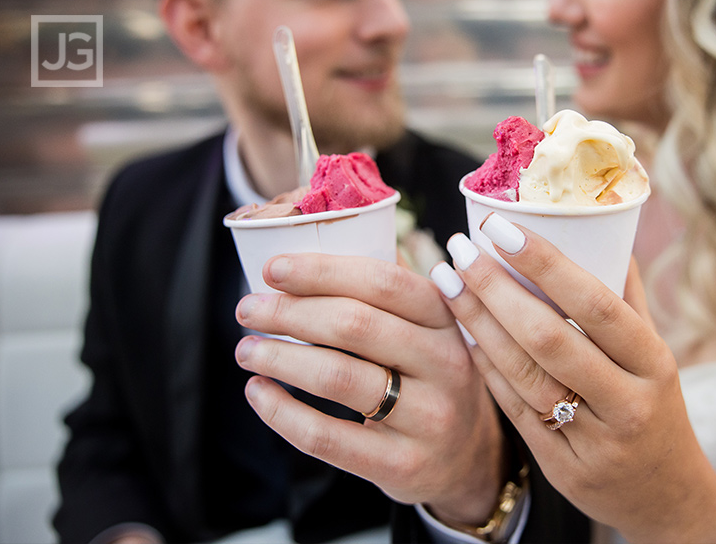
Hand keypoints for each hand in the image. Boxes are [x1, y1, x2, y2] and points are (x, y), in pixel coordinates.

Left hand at [234, 253, 505, 525]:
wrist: (468, 457)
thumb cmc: (428, 377)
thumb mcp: (428, 329)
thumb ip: (386, 291)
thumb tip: (314, 250)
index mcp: (446, 318)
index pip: (384, 283)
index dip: (324, 271)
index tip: (274, 269)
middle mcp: (445, 364)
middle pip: (355, 326)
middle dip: (290, 313)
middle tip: (248, 309)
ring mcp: (428, 417)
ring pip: (339, 377)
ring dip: (280, 358)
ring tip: (247, 350)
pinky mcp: (402, 464)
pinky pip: (328, 437)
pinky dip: (282, 412)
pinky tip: (259, 393)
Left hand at [431, 213, 715, 542]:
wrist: (664, 493)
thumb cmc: (653, 404)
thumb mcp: (655, 354)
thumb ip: (626, 298)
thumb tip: (604, 228)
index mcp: (652, 363)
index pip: (595, 305)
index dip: (545, 264)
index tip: (501, 228)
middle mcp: (626, 402)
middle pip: (548, 338)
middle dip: (496, 288)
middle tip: (459, 248)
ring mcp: (591, 438)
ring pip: (523, 373)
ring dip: (479, 323)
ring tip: (447, 282)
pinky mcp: (560, 464)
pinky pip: (513, 406)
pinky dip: (485, 365)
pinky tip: (461, 331)